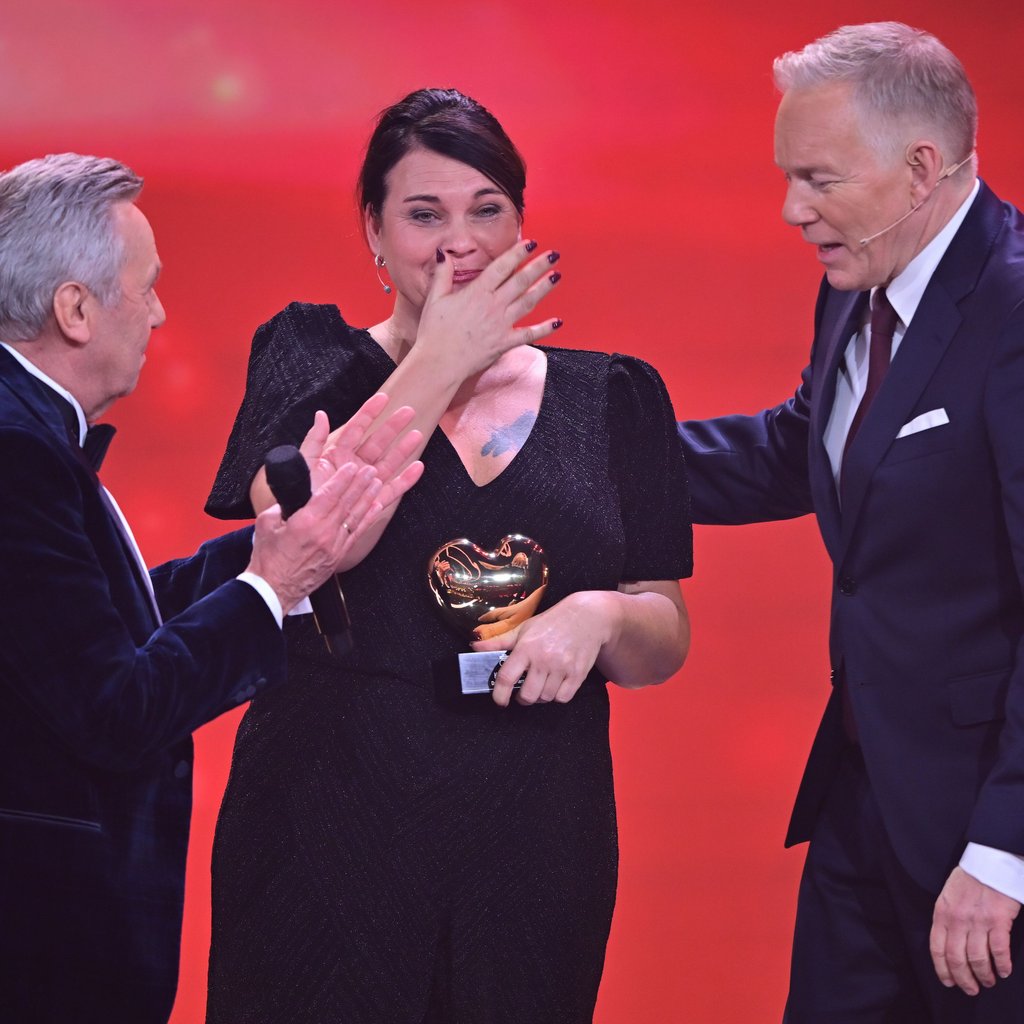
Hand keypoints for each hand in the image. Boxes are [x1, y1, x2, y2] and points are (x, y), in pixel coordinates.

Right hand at [248, 459, 382, 614]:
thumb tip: (293, 497)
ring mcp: (334, 546)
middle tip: (370, 470)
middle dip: (360, 484)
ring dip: (367, 498)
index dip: (343, 479)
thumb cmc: (268, 560)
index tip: (352, 468)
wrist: (273, 590)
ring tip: (376, 483)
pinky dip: (367, 519)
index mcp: (306, 523)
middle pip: (346, 503)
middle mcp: (324, 534)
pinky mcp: (337, 556)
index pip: (330, 495)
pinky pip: (356, 533)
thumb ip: (282, 506)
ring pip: (355, 517)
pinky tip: (375, 508)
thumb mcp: (266, 524)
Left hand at [301, 394, 424, 512]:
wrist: (305, 528)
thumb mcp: (304, 465)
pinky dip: (406, 480)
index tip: (382, 398)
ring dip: (403, 449)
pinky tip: (418, 468)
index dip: (369, 413)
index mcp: (336, 455)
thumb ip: (313, 440)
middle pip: (377, 442)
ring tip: (417, 435)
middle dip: (392, 426)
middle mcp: (353, 466)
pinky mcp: (372, 501)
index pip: (355, 429)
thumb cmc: (300, 498)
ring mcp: (364, 483)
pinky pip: (392, 489)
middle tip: (408, 411)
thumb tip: (321, 415)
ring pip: (388, 462)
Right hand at [415, 239, 562, 378]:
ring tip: (557, 276)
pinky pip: (529, 334)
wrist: (439, 363)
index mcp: (477, 292)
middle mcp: (493, 305)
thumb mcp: (435, 298)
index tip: (531, 243)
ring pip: (528, 302)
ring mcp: (502, 324)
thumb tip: (445, 254)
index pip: (502, 267)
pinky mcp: (505, 342)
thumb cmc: (434, 333)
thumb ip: (443, 274)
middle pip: (521, 281)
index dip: (518, 253)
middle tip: (553, 255)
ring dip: (544, 288)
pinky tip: (558, 322)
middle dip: (538, 266)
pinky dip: (545, 328)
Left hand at [472, 591, 611, 707]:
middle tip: (523, 692)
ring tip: (540, 685)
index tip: (499, 701)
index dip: (499, 695)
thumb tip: (474, 646)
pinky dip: (557, 696)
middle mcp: (543, 659)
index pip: (506, 677)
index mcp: (526, 648)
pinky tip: (555, 685)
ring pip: (545, 698)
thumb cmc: (551, 623)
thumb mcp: (523, 629)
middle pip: (527, 695)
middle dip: (522, 698)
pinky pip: (562, 698)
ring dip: (540, 697)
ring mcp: (562, 668)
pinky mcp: (578, 674)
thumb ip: (499, 642)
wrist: (587, 617)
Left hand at [930, 866, 1020, 994]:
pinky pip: (999, 951)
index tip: (949, 982)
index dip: (942, 970)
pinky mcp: (998, 921)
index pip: (937, 949)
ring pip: (977, 959)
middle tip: (971, 989)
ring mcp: (977, 921)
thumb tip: (949, 944)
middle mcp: (957, 920)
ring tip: (988, 981)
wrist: (989, 863)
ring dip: (983, 975)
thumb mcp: (947, 897)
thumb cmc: (968, 881)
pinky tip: (1004, 971)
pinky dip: (1002, 965)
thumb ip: (947, 919)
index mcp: (941, 913)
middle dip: (963, 979)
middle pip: (956, 959)